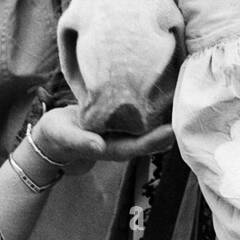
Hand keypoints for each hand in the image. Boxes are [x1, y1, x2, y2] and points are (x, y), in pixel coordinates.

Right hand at [30, 107, 175, 173]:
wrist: (54, 132)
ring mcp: (123, 130)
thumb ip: (81, 142)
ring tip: (181, 98)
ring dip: (165, 115)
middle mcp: (123, 141)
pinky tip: (164, 90)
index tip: (170, 132)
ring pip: (149, 125)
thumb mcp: (65, 137)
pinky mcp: (121, 118)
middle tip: (185, 112)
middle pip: (151, 137)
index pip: (138, 147)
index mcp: (112, 149)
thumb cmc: (58, 135)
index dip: (154, 141)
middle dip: (168, 128)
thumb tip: (99, 146)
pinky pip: (141, 113)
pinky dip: (153, 105)